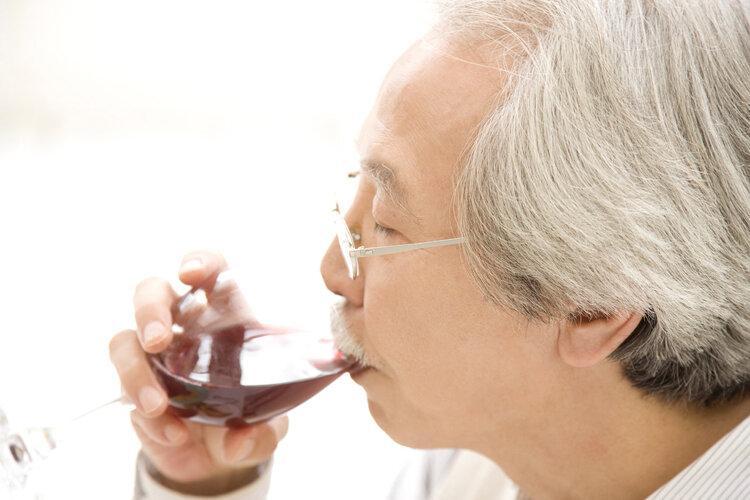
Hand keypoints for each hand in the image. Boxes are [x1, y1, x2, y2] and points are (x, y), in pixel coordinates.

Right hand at [109, 251, 288, 485]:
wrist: (217, 460)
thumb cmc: (248, 418)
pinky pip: (125, 394)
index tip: (191, 273)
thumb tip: (243, 440)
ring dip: (135, 370)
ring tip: (156, 405)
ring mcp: (153, 358)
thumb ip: (264, 431)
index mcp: (224, 315)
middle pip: (151, 293)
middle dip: (149, 311)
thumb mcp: (268, 426)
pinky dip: (147, 419)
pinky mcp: (134, 391)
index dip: (199, 261)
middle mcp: (183, 328)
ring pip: (124, 341)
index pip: (210, 271)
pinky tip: (173, 434)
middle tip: (158, 341)